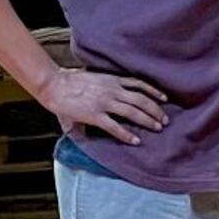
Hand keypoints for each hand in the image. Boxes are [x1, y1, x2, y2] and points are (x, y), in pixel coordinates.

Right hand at [39, 67, 167, 144]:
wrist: (54, 85)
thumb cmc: (69, 81)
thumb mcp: (92, 79)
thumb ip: (103, 87)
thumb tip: (112, 96)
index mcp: (112, 80)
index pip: (139, 84)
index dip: (154, 92)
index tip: (165, 99)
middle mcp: (112, 90)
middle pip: (141, 100)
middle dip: (156, 110)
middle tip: (165, 120)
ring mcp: (105, 102)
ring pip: (133, 112)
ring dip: (148, 120)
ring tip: (157, 128)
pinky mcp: (95, 115)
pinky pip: (115, 126)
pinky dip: (127, 134)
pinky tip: (136, 140)